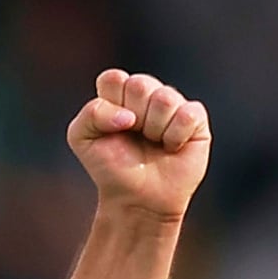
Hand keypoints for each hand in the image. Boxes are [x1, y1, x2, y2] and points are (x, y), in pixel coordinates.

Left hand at [68, 69, 210, 219]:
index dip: (111, 105)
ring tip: (153, 144)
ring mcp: (172, 103)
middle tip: (135, 137)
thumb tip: (129, 116)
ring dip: (154, 129)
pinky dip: (175, 137)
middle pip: (139, 84)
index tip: (113, 129)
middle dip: (134, 118)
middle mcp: (146, 93)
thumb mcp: (82, 139)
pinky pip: (187, 115)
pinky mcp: (195, 118)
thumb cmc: (111, 168)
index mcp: (118, 92)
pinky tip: (171, 147)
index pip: (113, 79)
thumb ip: (91, 114)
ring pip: (164, 99)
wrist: (137, 199)